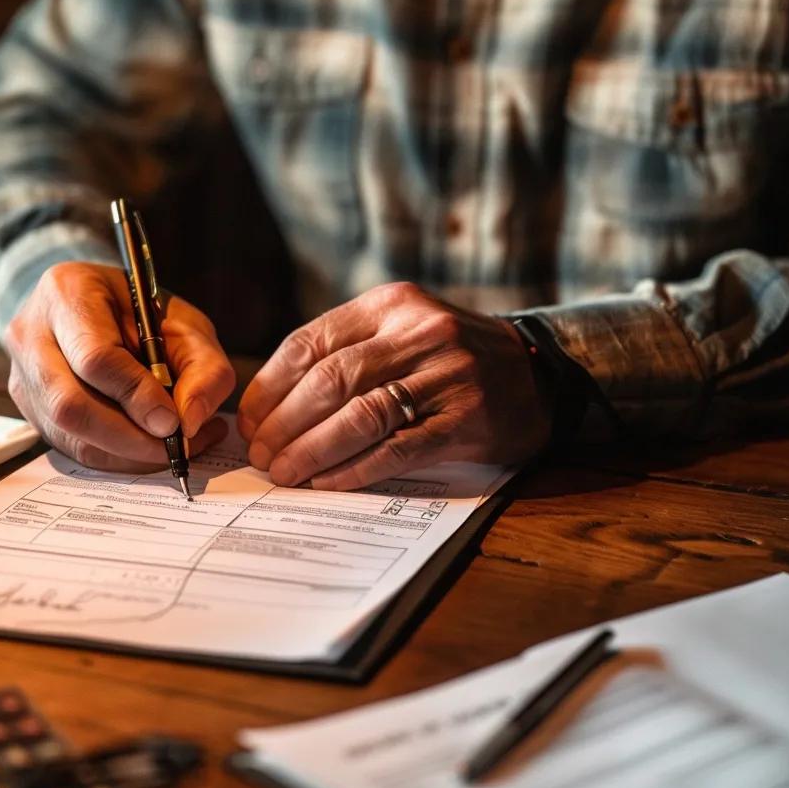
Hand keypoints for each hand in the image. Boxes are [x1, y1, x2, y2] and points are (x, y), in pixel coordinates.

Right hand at [5, 262, 234, 470]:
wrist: (98, 308)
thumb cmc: (143, 312)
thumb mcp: (186, 323)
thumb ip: (203, 367)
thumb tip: (191, 422)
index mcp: (68, 293)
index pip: (95, 357)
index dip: (136, 396)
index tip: (174, 422)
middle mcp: (31, 334)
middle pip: (70, 405)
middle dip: (130, 438)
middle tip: (177, 448)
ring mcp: (22, 374)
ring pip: (68, 434)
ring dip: (125, 454)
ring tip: (171, 449)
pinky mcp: (28, 408)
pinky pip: (69, 446)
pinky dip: (114, 457)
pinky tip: (147, 449)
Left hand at [237, 282, 552, 489]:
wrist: (540, 374)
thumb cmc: (453, 360)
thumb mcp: (405, 331)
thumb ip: (350, 353)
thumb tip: (272, 405)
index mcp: (393, 305)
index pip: (311, 342)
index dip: (270, 386)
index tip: (248, 420)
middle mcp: (420, 332)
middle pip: (330, 380)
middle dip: (284, 423)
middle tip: (260, 455)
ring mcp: (447, 376)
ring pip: (360, 415)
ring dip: (311, 450)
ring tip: (284, 473)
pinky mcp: (466, 420)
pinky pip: (397, 449)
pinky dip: (354, 469)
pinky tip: (326, 482)